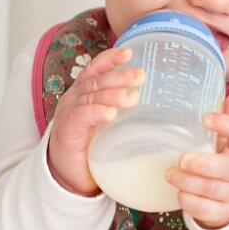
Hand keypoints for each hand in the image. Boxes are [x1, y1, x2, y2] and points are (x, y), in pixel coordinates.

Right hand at [47, 45, 144, 195]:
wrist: (69, 177)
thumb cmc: (92, 149)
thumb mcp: (110, 125)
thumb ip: (125, 112)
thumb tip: (161, 107)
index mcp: (85, 93)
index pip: (96, 70)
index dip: (110, 59)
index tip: (128, 52)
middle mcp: (75, 99)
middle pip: (97, 81)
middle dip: (119, 76)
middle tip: (140, 76)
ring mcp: (69, 114)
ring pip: (91, 96)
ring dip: (112, 95)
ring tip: (132, 97)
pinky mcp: (67, 131)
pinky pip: (81, 117)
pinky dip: (96, 112)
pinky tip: (109, 114)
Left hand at [166, 92, 228, 228]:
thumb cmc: (226, 163)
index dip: (226, 125)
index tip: (205, 118)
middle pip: (227, 169)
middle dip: (202, 165)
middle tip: (181, 159)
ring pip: (212, 190)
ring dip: (188, 182)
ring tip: (169, 174)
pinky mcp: (223, 213)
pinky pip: (206, 210)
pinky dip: (189, 202)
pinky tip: (178, 194)